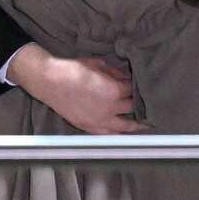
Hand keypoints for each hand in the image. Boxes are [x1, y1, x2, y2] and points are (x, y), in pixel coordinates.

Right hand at [7, 44, 146, 133]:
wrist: (50, 82)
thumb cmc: (72, 70)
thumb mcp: (97, 64)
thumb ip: (115, 72)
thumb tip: (126, 76)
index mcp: (113, 90)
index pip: (132, 90)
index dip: (138, 86)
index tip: (142, 85)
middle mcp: (110, 109)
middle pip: (132, 107)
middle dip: (139, 103)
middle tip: (148, 103)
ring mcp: (100, 120)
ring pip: (125, 126)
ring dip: (137, 125)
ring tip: (147, 125)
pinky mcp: (89, 127)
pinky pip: (110, 134)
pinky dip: (119, 134)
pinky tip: (126, 133)